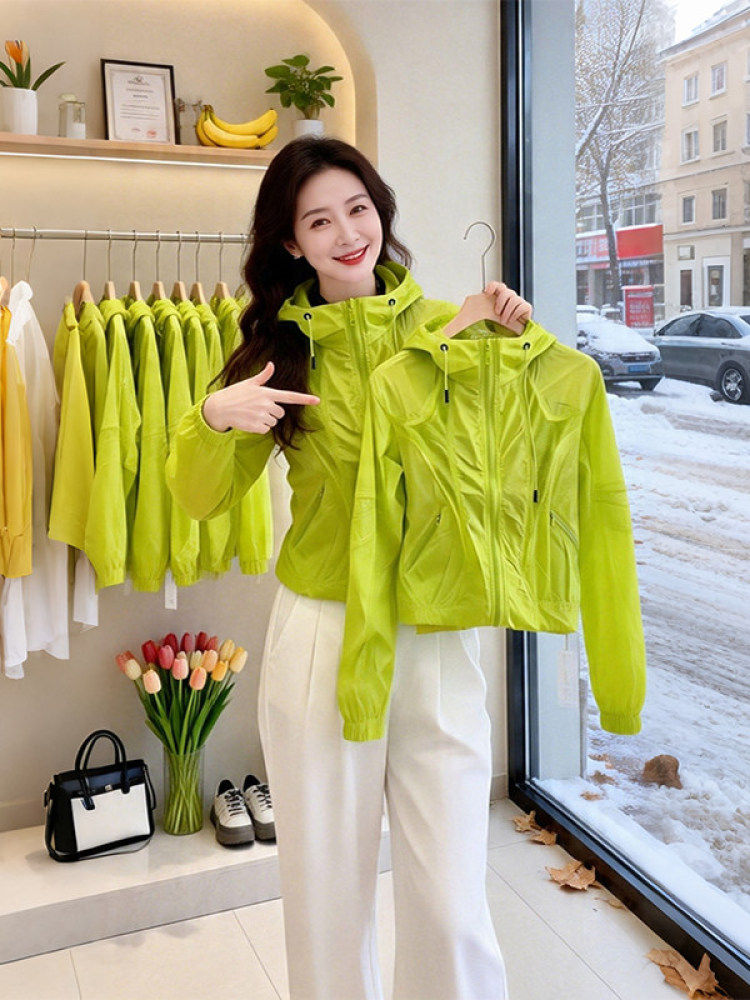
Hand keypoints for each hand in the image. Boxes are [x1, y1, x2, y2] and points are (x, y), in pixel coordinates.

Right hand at [202, 362, 319, 433]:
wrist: (219, 408)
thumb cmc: (234, 394)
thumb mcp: (249, 383)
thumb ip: (263, 376)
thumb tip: (271, 364)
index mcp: (267, 392)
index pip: (290, 396)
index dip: (305, 399)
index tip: (317, 401)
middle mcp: (266, 404)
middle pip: (280, 413)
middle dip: (272, 412)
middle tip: (257, 409)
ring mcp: (261, 415)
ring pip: (273, 422)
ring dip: (265, 420)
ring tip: (251, 414)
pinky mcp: (256, 426)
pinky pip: (265, 430)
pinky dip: (259, 428)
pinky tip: (249, 422)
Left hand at [484, 281, 532, 330]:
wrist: (513, 335)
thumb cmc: (499, 326)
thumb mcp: (487, 319)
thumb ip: (480, 314)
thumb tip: (466, 315)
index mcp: (499, 296)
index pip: (497, 286)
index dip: (492, 286)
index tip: (487, 293)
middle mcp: (509, 297)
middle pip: (506, 291)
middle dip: (500, 302)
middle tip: (497, 313)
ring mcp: (518, 301)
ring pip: (514, 299)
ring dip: (507, 311)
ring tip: (503, 321)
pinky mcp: (526, 307)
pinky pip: (522, 306)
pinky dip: (515, 314)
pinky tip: (511, 320)